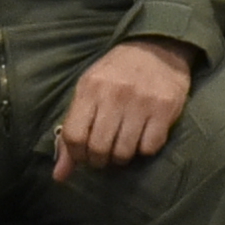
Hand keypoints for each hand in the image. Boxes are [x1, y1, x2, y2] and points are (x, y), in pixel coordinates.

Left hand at [53, 37, 199, 179]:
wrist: (158, 48)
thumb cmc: (117, 73)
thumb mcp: (89, 92)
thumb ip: (72, 132)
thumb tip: (59, 176)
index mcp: (90, 88)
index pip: (73, 136)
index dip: (76, 155)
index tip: (83, 155)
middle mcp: (115, 95)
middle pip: (98, 148)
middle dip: (98, 160)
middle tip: (103, 155)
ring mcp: (141, 102)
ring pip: (124, 152)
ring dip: (121, 157)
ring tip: (122, 147)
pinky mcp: (165, 109)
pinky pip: (149, 148)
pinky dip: (144, 149)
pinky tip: (142, 137)